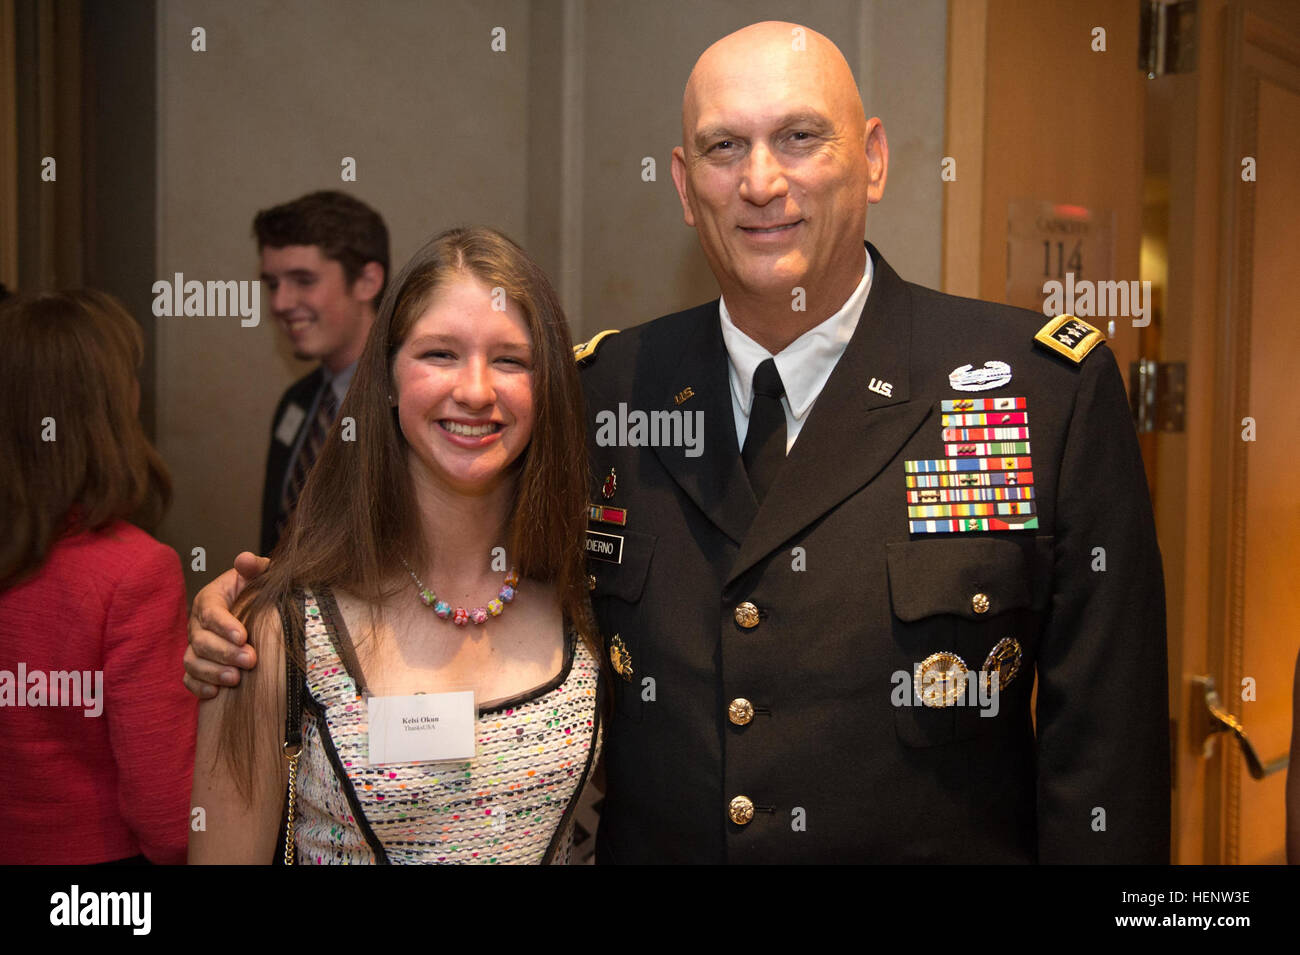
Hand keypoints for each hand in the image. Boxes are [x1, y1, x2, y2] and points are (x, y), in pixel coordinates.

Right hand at [182, 552, 270, 698]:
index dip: (224, 625)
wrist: (256, 612)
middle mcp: (198, 624)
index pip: (210, 612)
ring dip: (212, 672)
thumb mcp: (258, 577)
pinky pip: (189, 679)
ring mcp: (195, 647)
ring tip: (236, 679)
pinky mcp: (197, 666)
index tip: (243, 636)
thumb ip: (254, 567)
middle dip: (224, 652)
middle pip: (201, 640)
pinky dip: (199, 687)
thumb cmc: (256, 593)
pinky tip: (216, 693)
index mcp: (210, 600)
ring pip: (192, 661)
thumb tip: (245, 560)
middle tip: (250, 660)